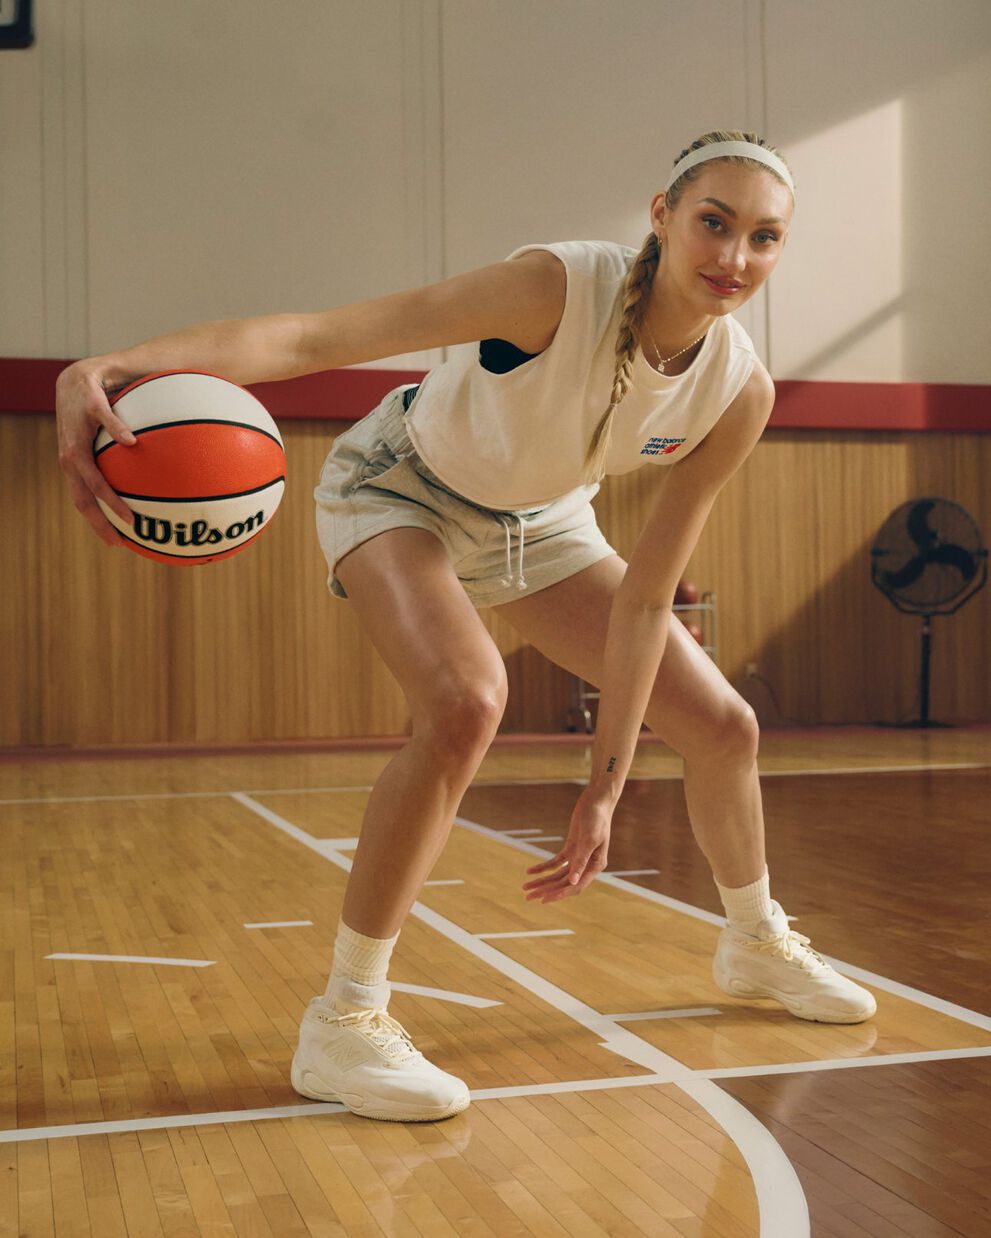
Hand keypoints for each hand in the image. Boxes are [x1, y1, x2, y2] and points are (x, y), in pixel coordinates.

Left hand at [56, 362, 136, 546]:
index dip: (97, 523)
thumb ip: (127, 463)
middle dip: (101, 519)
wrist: (82, 374)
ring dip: (105, 493)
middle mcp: (70, 450)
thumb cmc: (101, 408)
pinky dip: (115, 431)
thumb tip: (160, 482)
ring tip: (126, 511)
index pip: (82, 500)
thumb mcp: (109, 439)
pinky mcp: (88, 401)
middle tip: (123, 536)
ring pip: (86, 467)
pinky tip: (131, 442)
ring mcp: (75, 428)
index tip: (118, 543)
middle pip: (82, 493)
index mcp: (75, 462)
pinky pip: (104, 419)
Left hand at [521, 788, 611, 903]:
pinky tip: (530, 871)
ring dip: (542, 881)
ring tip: (525, 887)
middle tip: (528, 897)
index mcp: (595, 866)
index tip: (544, 900)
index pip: (576, 886)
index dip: (560, 894)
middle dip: (546, 890)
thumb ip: (581, 861)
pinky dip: (543, 867)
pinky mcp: (570, 849)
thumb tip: (573, 882)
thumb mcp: (589, 839)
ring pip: (557, 875)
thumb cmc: (596, 819)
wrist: (596, 802)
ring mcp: (578, 857)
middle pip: (563, 883)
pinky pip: (555, 862)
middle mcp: (587, 865)